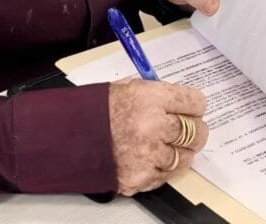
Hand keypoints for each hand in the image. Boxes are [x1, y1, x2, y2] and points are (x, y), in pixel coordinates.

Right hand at [108, 79, 208, 194]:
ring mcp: (148, 155)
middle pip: (196, 131)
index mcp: (150, 98)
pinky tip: (153, 157)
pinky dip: (163, 167)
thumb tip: (182, 101)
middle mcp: (152, 126)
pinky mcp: (141, 177)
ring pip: (185, 156)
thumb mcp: (129, 88)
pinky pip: (167, 174)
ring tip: (167, 144)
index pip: (194, 102)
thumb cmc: (97, 109)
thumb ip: (159, 95)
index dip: (195, 105)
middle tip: (188, 129)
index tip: (194, 108)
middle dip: (194, 129)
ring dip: (180, 151)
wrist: (69, 134)